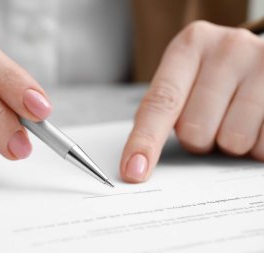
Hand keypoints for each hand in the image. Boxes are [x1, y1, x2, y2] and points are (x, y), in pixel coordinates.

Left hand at [121, 21, 263, 182]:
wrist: (255, 58)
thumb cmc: (212, 74)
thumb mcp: (183, 77)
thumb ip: (162, 109)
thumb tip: (139, 162)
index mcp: (191, 46)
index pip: (161, 103)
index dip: (145, 141)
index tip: (134, 171)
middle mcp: (229, 48)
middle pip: (194, 130)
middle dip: (197, 137)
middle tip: (208, 119)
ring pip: (232, 141)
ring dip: (228, 141)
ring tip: (233, 117)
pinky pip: (263, 146)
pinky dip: (255, 144)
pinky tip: (255, 121)